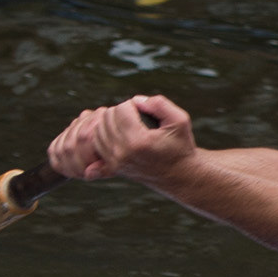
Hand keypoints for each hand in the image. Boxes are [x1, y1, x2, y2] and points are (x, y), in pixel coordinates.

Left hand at [51, 94, 197, 182]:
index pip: (120, 109)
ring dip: (112, 122)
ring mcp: (115, 161)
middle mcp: (123, 153)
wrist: (179, 175)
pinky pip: (97, 142)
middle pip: (107, 117)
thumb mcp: (180, 120)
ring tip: (129, 126)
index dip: (133, 105)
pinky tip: (120, 134)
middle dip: (120, 112)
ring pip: (98, 128)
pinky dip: (105, 134)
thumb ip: (159, 104)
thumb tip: (135, 100)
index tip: (145, 112)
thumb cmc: (180, 146)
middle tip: (137, 118)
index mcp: (139, 141)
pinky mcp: (112, 166)